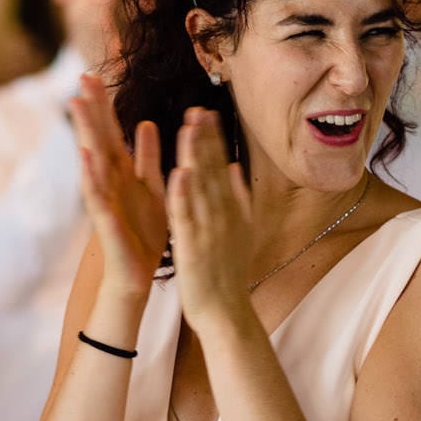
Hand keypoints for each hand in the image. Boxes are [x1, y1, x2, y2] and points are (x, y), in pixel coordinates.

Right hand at [67, 74, 166, 296]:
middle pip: (99, 138)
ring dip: (85, 132)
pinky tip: (85, 155)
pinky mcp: (106, 220)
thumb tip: (144, 122)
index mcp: (123, 171)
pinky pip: (97, 195)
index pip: (111, 131)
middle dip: (92, 108)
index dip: (104, 104)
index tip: (95, 73)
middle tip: (82, 76)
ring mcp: (104, 198)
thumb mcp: (151, 188)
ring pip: (93, 160)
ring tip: (77, 104)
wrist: (138, 273)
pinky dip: (91, 175)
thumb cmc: (143, 231)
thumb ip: (147, 157)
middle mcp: (110, 180)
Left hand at [166, 106, 255, 333]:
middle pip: (213, 171)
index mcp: (231, 210)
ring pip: (201, 187)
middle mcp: (223, 216)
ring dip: (195, 156)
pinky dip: (184, 195)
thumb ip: (239, 198)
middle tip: (198, 108)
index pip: (222, 167)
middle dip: (205, 138)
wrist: (227, 312)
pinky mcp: (193, 247)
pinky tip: (180, 172)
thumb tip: (237, 168)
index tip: (206, 112)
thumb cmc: (229, 273)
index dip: (214, 140)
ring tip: (189, 126)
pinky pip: (187, 217)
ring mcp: (209, 230)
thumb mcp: (240, 230)